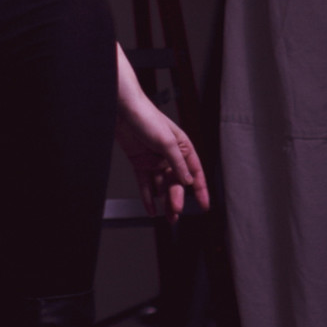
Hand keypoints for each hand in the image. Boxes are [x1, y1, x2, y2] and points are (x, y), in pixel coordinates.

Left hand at [114, 45, 208, 222]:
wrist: (122, 110)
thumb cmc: (147, 118)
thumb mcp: (166, 141)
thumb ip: (177, 163)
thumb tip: (188, 181)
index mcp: (182, 148)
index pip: (195, 172)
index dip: (201, 190)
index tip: (204, 206)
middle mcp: (169, 156)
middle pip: (176, 182)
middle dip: (177, 198)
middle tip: (175, 212)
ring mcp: (154, 160)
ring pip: (162, 186)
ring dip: (165, 201)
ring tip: (167, 216)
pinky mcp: (140, 162)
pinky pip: (146, 184)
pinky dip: (148, 197)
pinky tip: (151, 210)